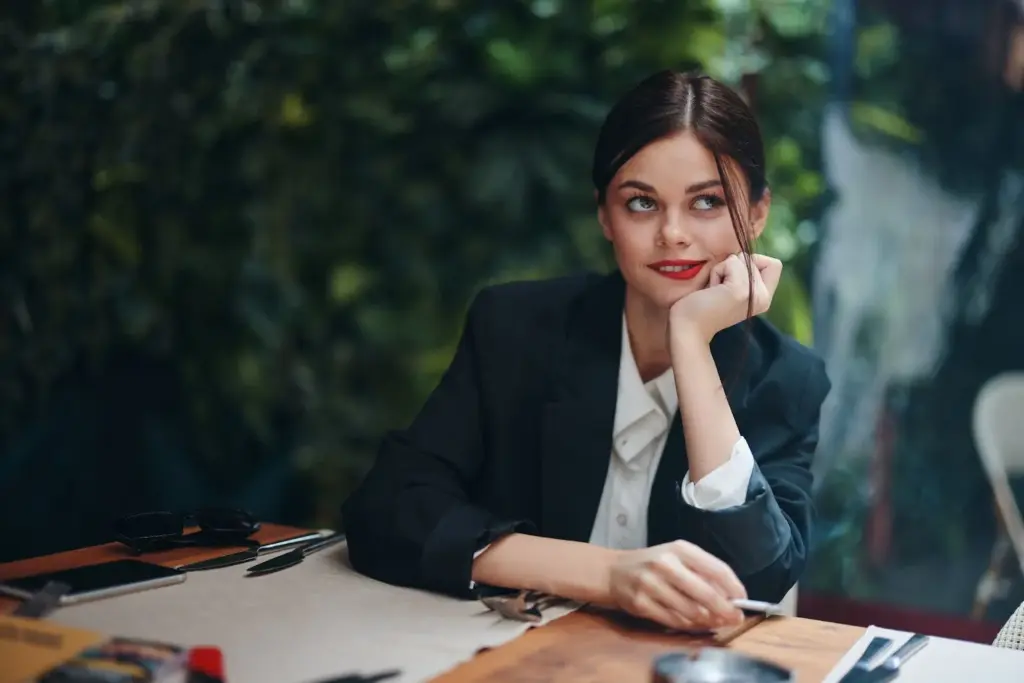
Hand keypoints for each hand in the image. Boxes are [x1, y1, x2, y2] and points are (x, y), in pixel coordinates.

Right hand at [607, 540, 746, 630]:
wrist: (614, 572)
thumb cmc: (652, 564)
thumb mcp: (677, 557)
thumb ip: (702, 572)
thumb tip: (731, 596)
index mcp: (679, 549)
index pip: (716, 568)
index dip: (734, 587)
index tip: (743, 599)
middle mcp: (665, 564)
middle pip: (705, 593)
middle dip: (725, 609)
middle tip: (735, 618)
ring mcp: (651, 585)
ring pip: (691, 611)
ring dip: (708, 620)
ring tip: (715, 621)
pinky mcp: (642, 604)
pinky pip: (674, 621)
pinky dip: (689, 625)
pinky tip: (695, 624)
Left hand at [669, 253, 781, 344]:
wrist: (688, 329)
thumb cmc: (702, 307)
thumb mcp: (731, 288)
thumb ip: (745, 274)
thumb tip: (743, 256)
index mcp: (764, 298)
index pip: (774, 264)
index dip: (752, 263)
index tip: (733, 279)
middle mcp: (765, 298)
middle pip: (756, 258)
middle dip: (733, 267)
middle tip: (720, 289)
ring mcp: (754, 294)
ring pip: (742, 258)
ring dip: (723, 270)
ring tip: (714, 291)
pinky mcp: (740, 291)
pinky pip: (731, 263)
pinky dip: (717, 272)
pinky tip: (711, 290)